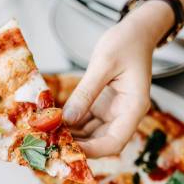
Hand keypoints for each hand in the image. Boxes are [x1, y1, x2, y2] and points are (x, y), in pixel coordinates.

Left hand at [62, 2, 173, 157]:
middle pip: (101, 143)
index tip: (69, 148)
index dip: (92, 150)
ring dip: (71, 136)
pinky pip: (86, 122)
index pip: (115, 142)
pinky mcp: (102, 107)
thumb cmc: (126, 42)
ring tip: (47, 134)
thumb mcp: (104, 63)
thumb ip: (86, 92)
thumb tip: (67, 119)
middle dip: (77, 145)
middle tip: (50, 141)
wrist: (136, 32)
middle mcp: (125, 115)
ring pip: (91, 135)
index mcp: (134, 107)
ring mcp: (113, 113)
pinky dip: (71, 124)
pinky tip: (53, 122)